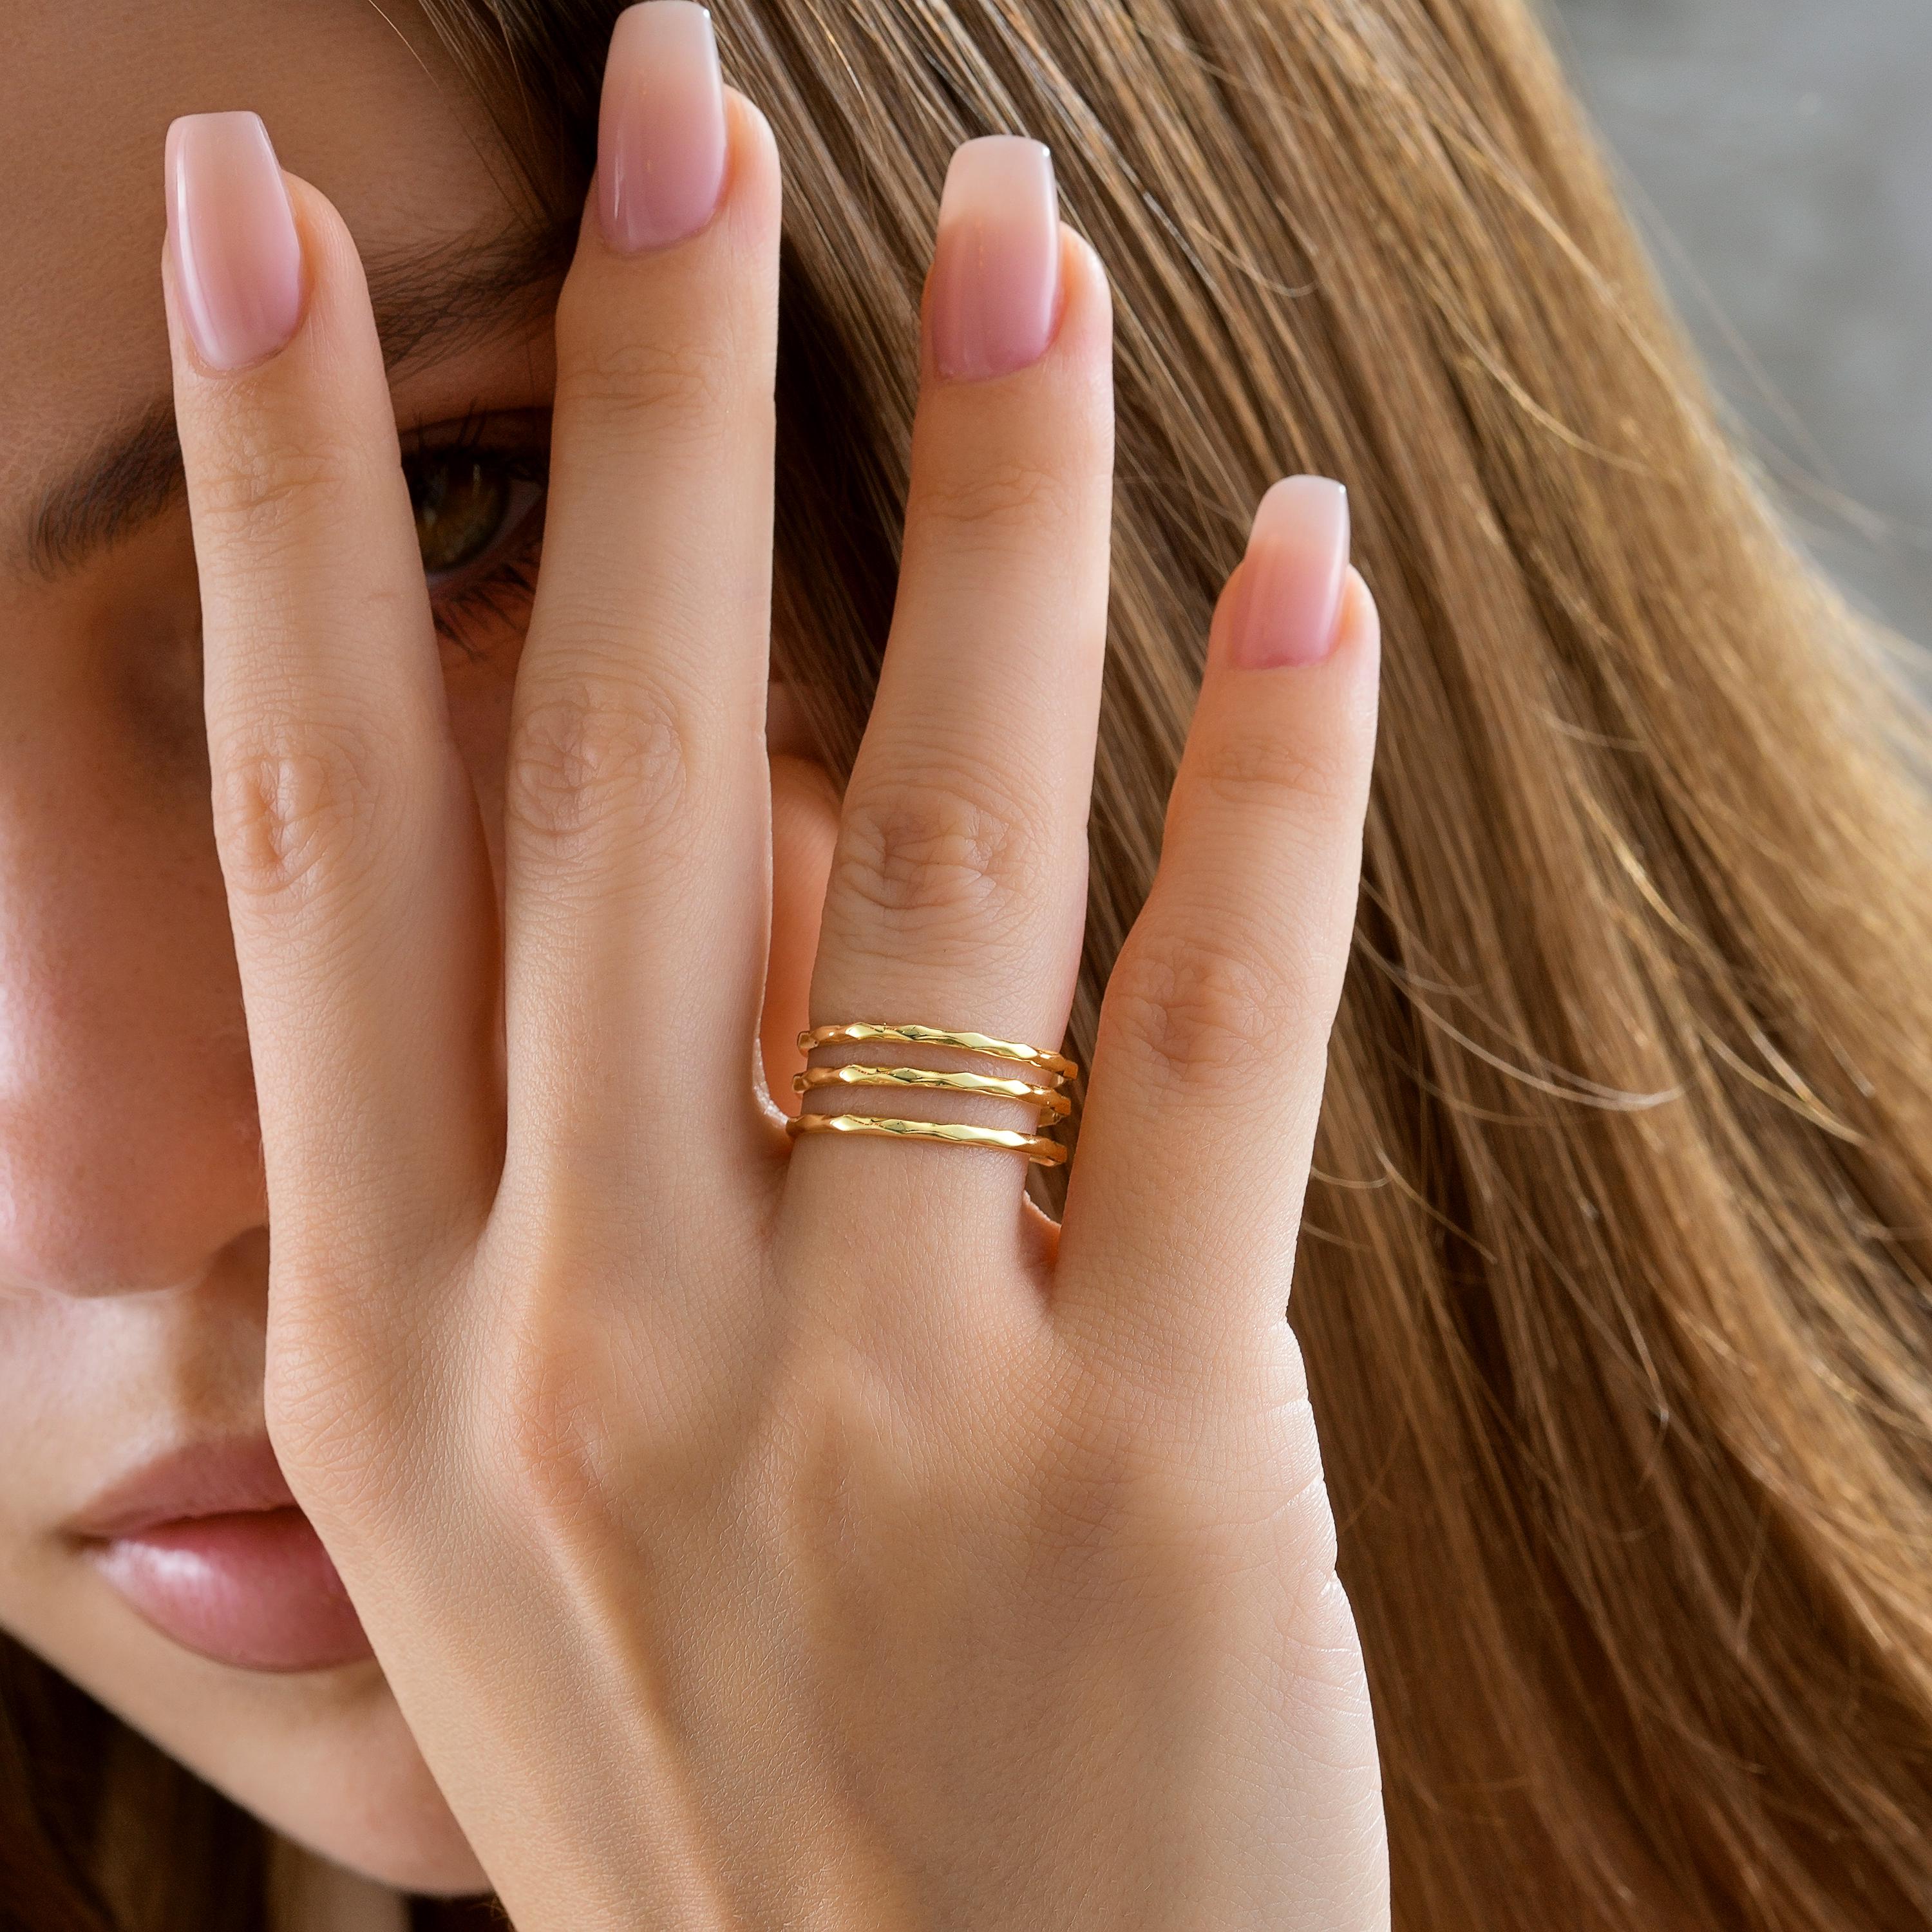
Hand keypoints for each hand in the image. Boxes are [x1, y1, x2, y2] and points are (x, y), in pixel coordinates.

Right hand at [163, 7, 1385, 1925]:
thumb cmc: (719, 1803)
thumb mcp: (502, 1552)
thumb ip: (490, 1264)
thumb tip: (492, 999)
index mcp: (404, 1341)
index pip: (323, 829)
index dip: (284, 508)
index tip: (265, 237)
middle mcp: (601, 1338)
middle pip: (620, 764)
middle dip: (641, 394)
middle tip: (675, 88)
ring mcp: (878, 1404)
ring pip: (929, 852)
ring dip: (980, 504)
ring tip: (1011, 230)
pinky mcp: (1151, 1464)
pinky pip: (1210, 1041)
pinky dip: (1262, 773)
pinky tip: (1298, 554)